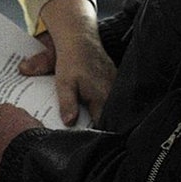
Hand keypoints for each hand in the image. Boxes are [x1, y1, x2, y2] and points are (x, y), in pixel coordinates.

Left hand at [22, 0, 115, 124]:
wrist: (80, 39)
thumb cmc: (71, 61)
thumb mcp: (64, 84)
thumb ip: (67, 104)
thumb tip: (70, 123)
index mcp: (102, 97)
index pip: (104, 124)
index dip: (98, 134)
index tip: (89, 142)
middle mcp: (112, 93)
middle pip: (109, 116)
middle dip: (100, 125)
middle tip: (88, 135)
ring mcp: (115, 85)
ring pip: (111, 107)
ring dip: (103, 113)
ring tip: (91, 123)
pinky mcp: (114, 80)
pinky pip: (111, 97)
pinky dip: (104, 103)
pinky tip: (95, 107)